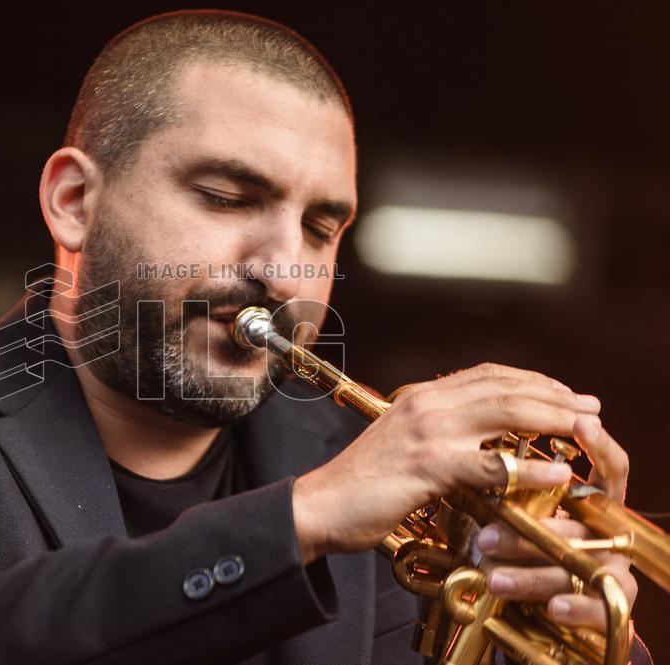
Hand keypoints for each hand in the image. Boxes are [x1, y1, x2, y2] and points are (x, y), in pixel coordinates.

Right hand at [292, 362, 601, 560]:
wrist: (321, 504)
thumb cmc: (362, 484)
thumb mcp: (401, 443)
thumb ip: (436, 433)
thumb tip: (478, 440)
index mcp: (419, 396)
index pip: (486, 374)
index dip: (531, 379)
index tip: (563, 392)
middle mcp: (425, 404)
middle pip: (505, 387)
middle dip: (555, 395)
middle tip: (589, 407)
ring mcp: (427, 433)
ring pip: (505, 413)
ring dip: (554, 419)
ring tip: (585, 430)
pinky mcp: (428, 466)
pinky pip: (491, 464)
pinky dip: (530, 468)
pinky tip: (556, 473)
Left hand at [476, 416, 637, 632]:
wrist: (542, 616)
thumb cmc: (525, 548)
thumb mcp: (519, 511)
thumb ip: (511, 482)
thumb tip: (470, 443)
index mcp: (593, 502)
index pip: (610, 467)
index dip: (600, 445)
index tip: (583, 423)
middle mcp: (607, 532)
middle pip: (582, 518)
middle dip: (534, 518)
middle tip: (486, 530)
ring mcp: (610, 568)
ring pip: (581, 563)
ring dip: (534, 567)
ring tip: (492, 569)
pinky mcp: (608, 609)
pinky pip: (598, 608)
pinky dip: (575, 606)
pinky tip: (553, 607)